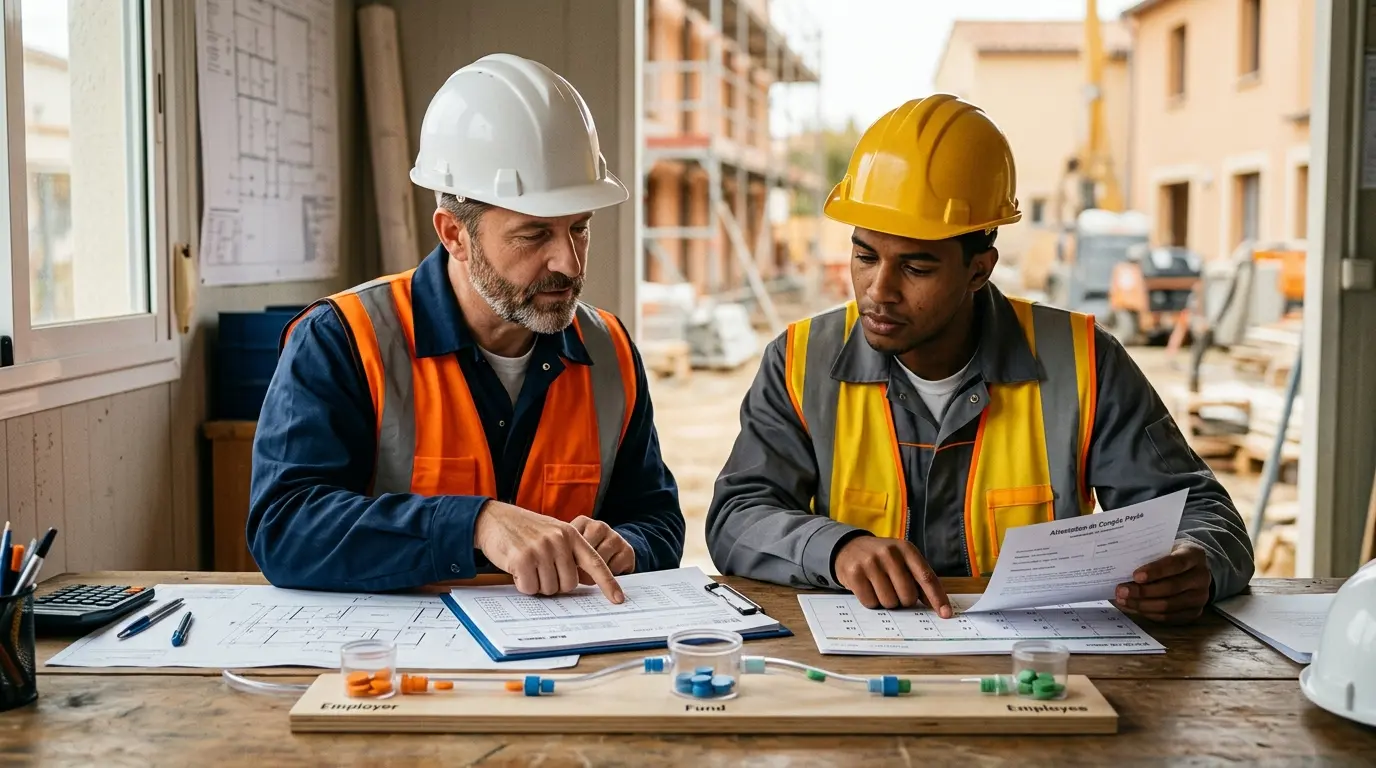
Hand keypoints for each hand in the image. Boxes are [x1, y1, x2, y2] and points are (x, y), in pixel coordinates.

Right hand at [474, 501, 624, 602]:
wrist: (494, 518)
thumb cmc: (525, 529)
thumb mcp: (552, 532)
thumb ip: (568, 552)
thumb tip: (577, 583)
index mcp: (571, 534)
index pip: (595, 563)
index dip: (608, 583)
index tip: (619, 599)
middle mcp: (559, 540)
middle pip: (569, 584)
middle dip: (555, 584)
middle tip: (541, 571)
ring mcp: (541, 549)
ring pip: (549, 589)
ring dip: (537, 584)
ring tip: (528, 566)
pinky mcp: (522, 558)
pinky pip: (530, 588)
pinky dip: (523, 585)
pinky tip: (517, 569)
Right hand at [833, 536, 951, 616]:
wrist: (848, 547)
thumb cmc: (882, 559)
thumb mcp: (902, 560)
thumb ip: (919, 579)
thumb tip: (937, 606)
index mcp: (906, 549)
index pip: (926, 577)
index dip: (937, 598)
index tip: (945, 614)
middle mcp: (889, 553)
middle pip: (907, 595)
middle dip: (903, 600)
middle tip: (894, 590)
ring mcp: (870, 562)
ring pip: (889, 602)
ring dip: (887, 602)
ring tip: (879, 587)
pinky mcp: (854, 573)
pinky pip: (870, 602)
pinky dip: (871, 601)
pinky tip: (867, 588)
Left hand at [1115, 539, 1211, 623]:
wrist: (1191, 568)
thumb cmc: (1170, 554)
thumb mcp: (1164, 546)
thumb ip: (1150, 555)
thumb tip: (1121, 568)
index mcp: (1195, 555)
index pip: (1176, 563)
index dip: (1156, 570)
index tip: (1135, 575)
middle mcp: (1202, 577)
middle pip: (1171, 588)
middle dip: (1143, 591)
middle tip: (1121, 590)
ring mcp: (1200, 597)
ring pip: (1168, 606)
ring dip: (1142, 605)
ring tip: (1123, 600)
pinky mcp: (1194, 612)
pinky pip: (1168, 617)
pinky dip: (1147, 613)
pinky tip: (1132, 607)